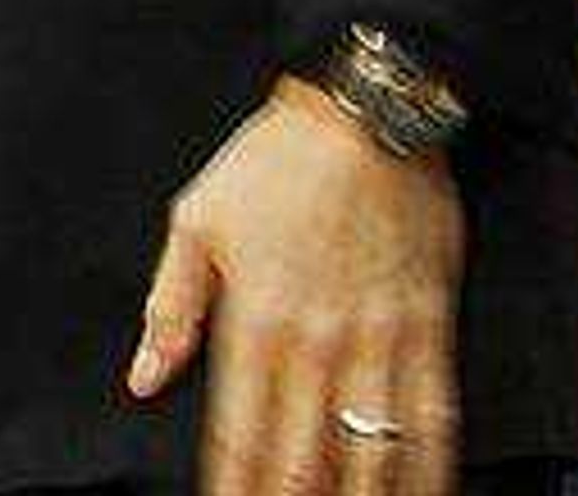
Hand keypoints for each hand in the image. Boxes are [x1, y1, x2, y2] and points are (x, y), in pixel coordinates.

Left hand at [129, 78, 462, 493]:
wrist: (363, 118)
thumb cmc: (273, 163)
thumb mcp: (195, 220)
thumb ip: (170, 308)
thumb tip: (143, 377)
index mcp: (255, 322)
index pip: (240, 433)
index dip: (232, 486)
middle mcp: (319, 345)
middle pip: (304, 458)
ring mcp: (380, 342)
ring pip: (372, 454)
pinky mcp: (430, 330)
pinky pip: (435, 418)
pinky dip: (429, 469)